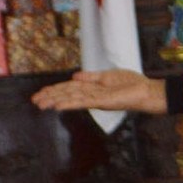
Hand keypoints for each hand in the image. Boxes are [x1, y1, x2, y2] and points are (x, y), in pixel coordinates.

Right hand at [34, 70, 166, 113]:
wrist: (148, 92)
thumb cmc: (132, 84)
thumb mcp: (109, 76)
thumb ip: (91, 77)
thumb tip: (74, 76)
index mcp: (92, 87)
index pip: (69, 88)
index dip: (54, 90)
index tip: (40, 94)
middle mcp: (92, 94)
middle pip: (67, 94)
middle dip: (50, 97)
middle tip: (34, 101)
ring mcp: (96, 99)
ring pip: (71, 98)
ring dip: (55, 101)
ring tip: (40, 104)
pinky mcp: (102, 102)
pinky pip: (83, 102)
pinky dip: (70, 103)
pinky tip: (58, 106)